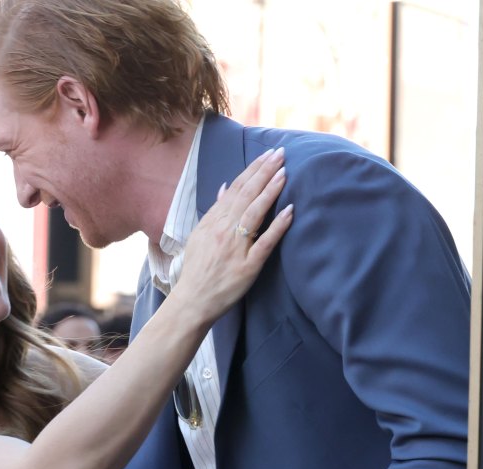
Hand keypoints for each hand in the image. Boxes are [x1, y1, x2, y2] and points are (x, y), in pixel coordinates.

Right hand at [170, 147, 292, 325]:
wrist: (192, 301)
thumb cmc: (197, 270)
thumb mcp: (199, 235)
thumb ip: (214, 212)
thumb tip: (223, 188)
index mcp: (212, 222)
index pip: (235, 189)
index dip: (252, 171)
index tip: (267, 156)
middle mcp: (223, 231)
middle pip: (246, 196)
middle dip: (264, 172)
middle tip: (281, 154)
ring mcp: (235, 248)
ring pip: (254, 213)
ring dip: (270, 191)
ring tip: (284, 172)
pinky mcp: (247, 266)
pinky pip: (265, 243)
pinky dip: (278, 226)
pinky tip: (290, 211)